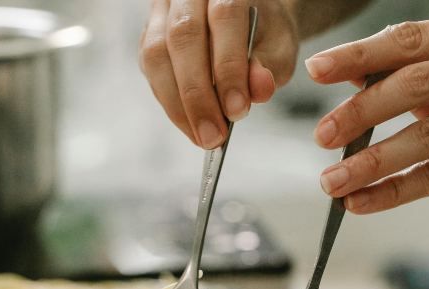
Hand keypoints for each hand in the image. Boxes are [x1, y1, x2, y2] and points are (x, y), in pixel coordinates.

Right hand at [141, 0, 298, 147]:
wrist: (247, 18)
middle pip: (182, 38)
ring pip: (156, 55)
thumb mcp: (279, 47)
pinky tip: (190, 124)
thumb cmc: (263, 33)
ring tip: (202, 136)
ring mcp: (162, 11)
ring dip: (178, 105)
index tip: (237, 110)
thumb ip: (270, 67)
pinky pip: (150, 70)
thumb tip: (259, 90)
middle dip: (198, 96)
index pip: (224, 20)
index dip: (229, 69)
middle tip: (213, 136)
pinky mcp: (149, 35)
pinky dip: (170, 102)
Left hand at [306, 13, 428, 213]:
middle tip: (321, 134)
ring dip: (371, 162)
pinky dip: (395, 191)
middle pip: (416, 84)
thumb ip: (415, 70)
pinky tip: (362, 202)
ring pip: (426, 137)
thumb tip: (349, 79)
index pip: (411, 38)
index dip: (360, 55)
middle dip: (361, 111)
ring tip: (332, 182)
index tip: (316, 70)